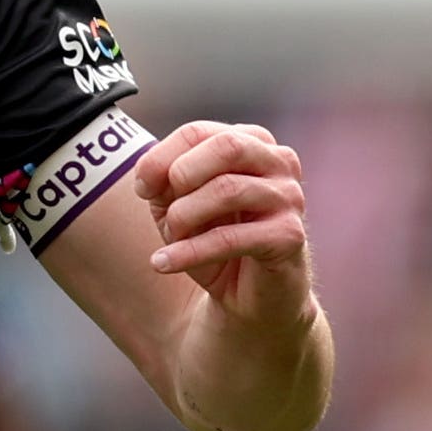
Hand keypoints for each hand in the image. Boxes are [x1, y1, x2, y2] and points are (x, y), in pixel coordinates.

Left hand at [131, 120, 309, 331]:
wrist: (249, 298)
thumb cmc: (213, 239)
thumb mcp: (179, 203)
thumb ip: (162, 180)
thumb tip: (147, 175)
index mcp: (252, 142)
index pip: (199, 132)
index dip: (161, 157)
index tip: (141, 188)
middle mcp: (279, 162)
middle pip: (226, 146)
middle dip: (181, 173)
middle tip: (163, 207)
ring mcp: (289, 197)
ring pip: (227, 189)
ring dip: (184, 216)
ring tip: (170, 238)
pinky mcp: (290, 236)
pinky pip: (231, 237)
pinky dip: (189, 251)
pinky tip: (163, 263)